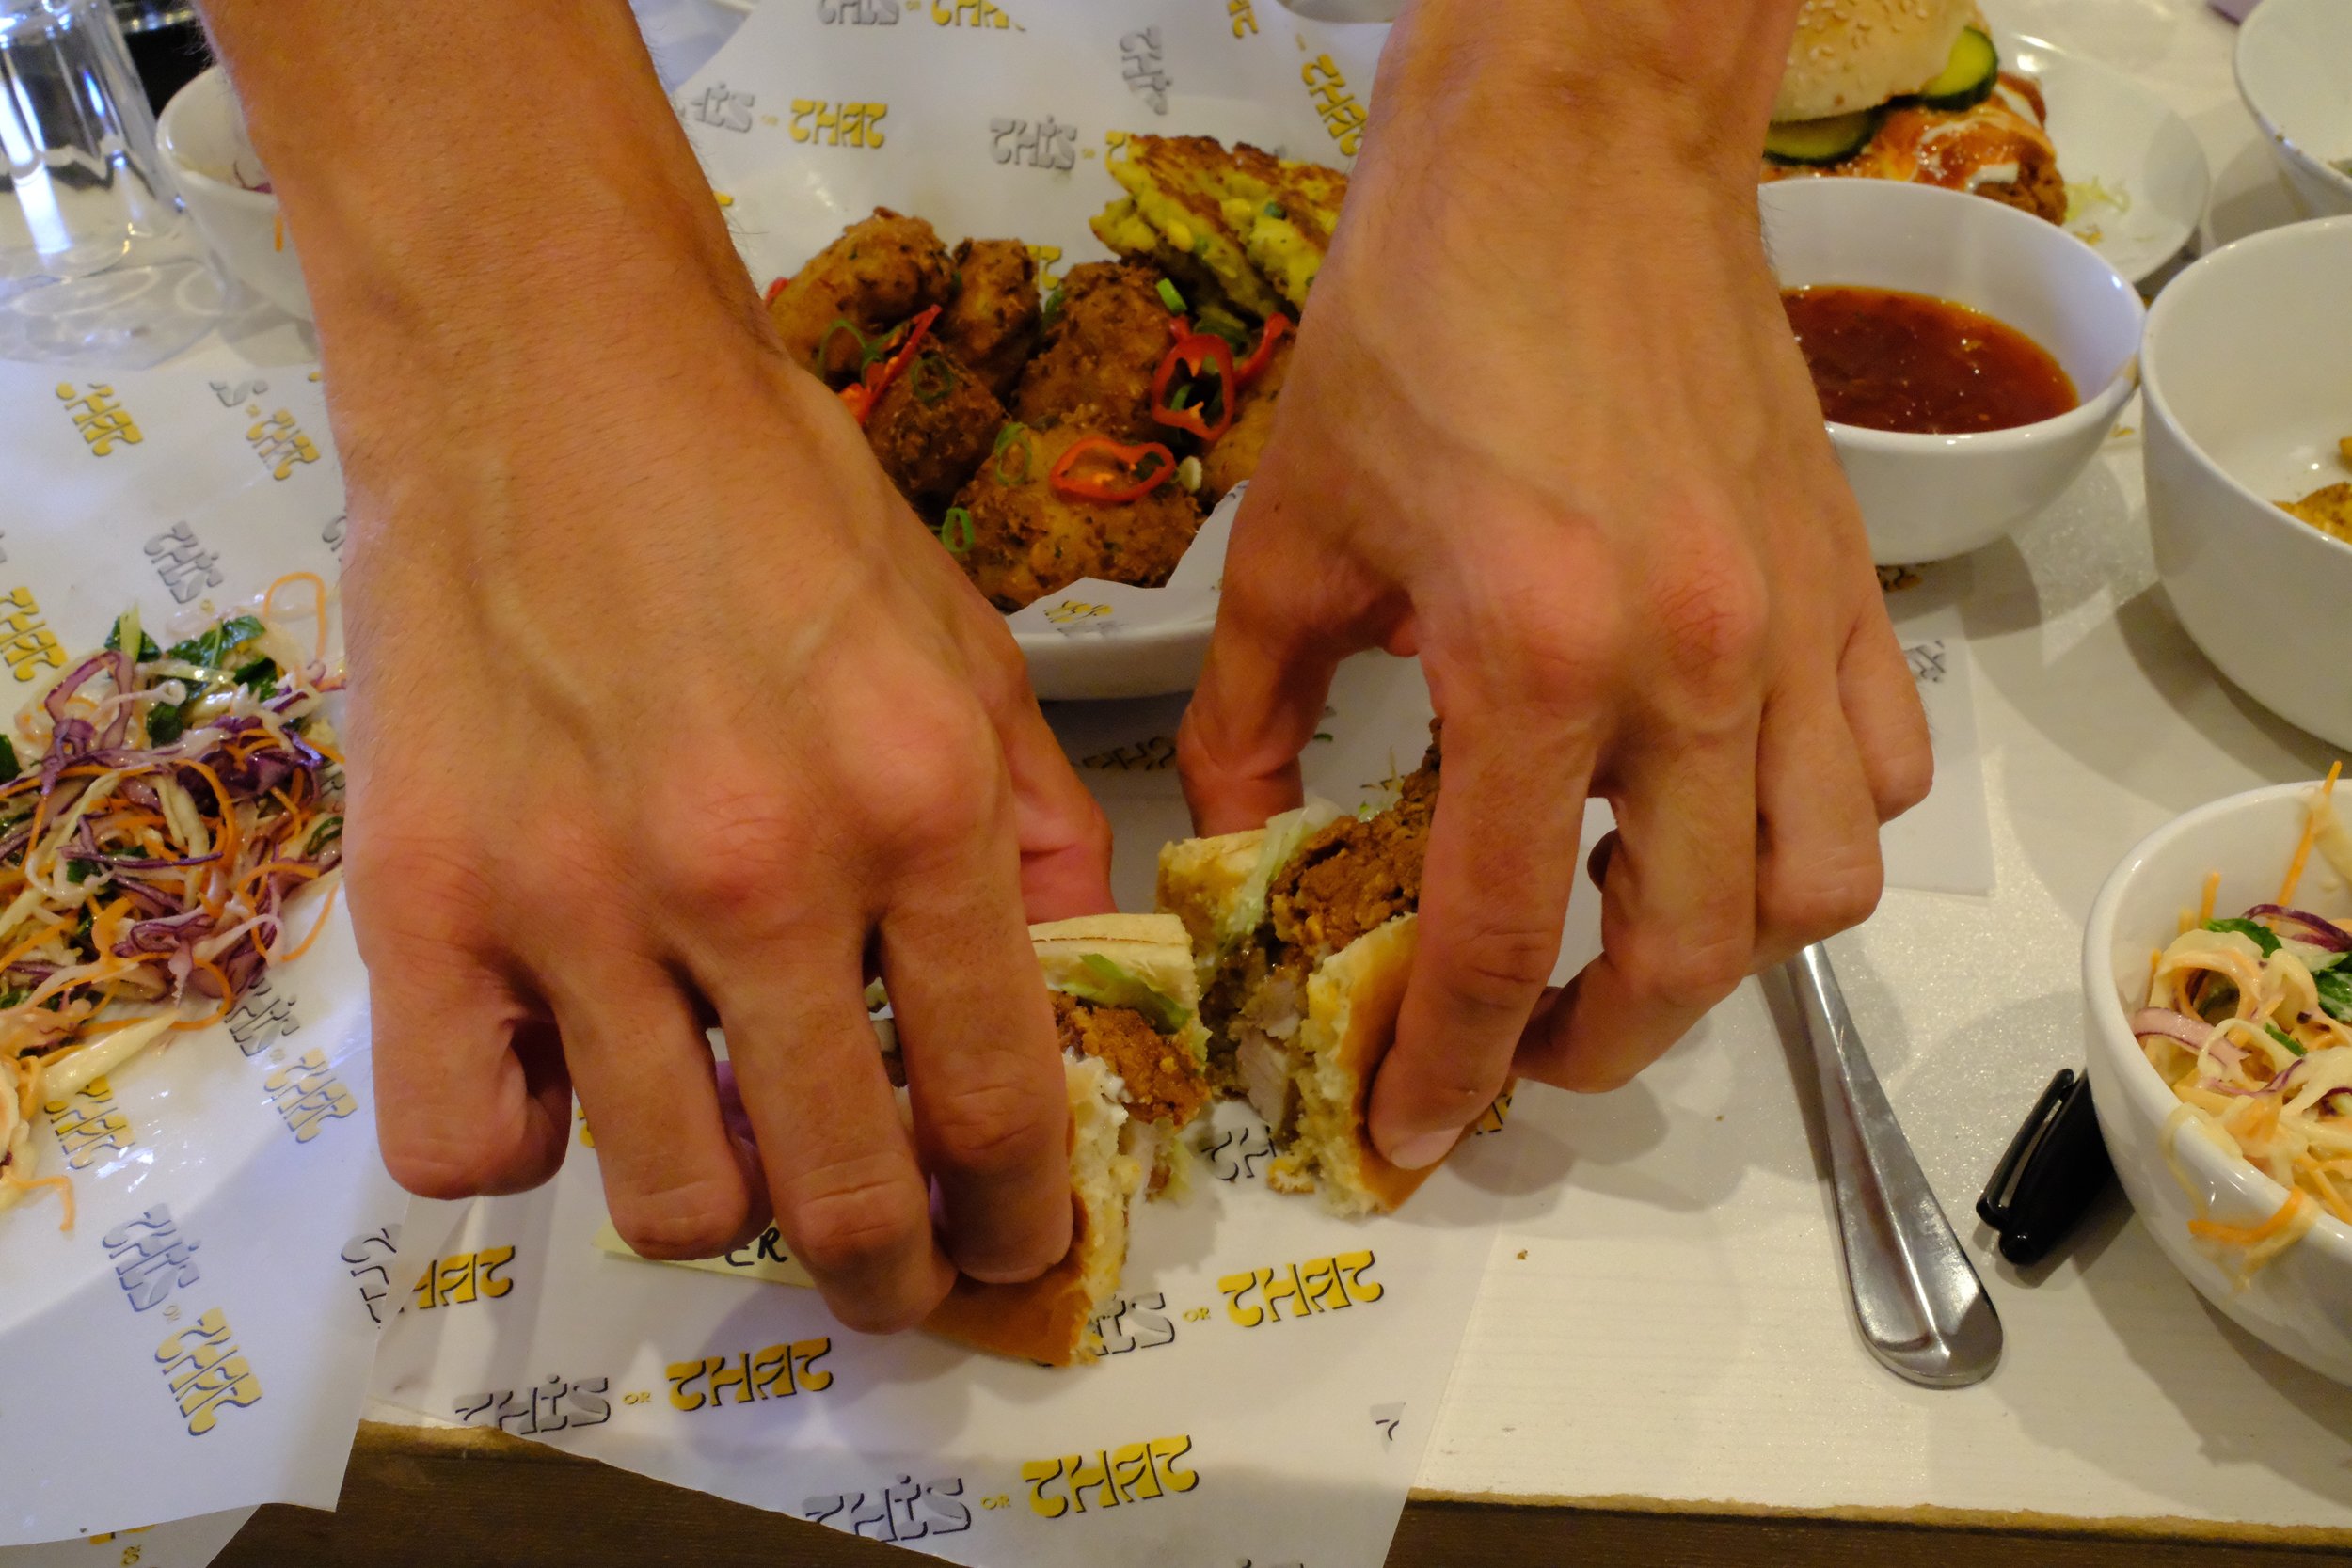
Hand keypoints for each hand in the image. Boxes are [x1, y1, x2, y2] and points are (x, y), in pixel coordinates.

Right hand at [336, 305, 1110, 1332]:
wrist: (546, 368)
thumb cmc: (771, 496)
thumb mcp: (963, 643)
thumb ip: (1042, 828)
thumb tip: (1086, 985)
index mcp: (921, 803)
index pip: (998, 1096)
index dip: (1019, 1214)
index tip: (1012, 1249)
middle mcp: (758, 871)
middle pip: (842, 1193)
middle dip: (892, 1272)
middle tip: (892, 1271)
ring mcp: (575, 897)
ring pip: (666, 1200)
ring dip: (718, 1204)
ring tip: (723, 1134)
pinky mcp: (419, 900)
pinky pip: (468, 1146)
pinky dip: (526, 1142)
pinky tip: (563, 1068)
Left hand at [1178, 0, 1930, 1167]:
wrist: (1578, 149)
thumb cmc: (1423, 312)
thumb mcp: (1287, 529)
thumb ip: (1250, 717)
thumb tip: (1235, 845)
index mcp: (1536, 651)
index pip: (1502, 934)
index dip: (1454, 1064)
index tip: (1420, 1132)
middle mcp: (1694, 660)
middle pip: (1694, 954)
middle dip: (1598, 1044)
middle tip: (1520, 1051)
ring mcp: (1793, 622)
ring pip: (1827, 886)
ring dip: (1727, 955)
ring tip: (1626, 927)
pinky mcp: (1849, 577)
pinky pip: (1884, 768)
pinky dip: (1819, 833)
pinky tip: (1722, 806)